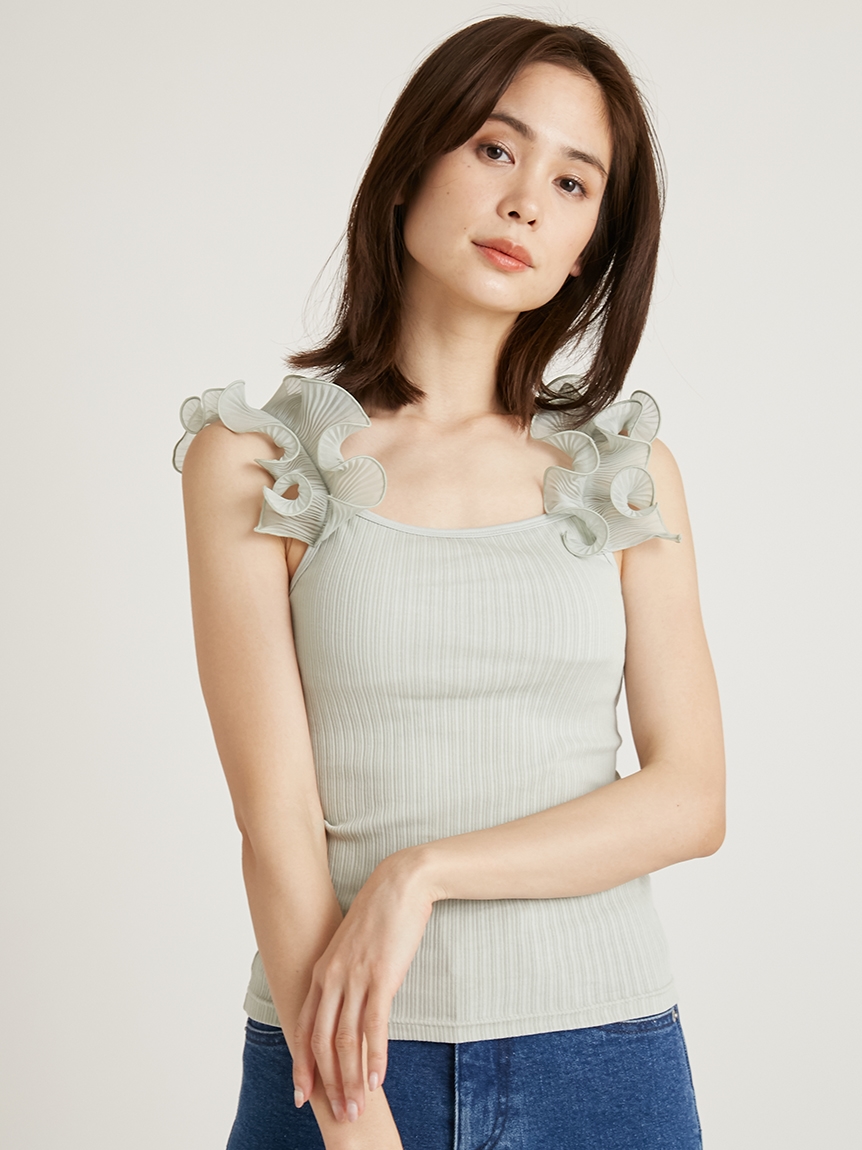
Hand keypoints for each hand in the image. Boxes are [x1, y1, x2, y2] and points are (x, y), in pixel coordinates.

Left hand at [292, 849, 434, 1125]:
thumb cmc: (379, 914)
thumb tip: (348, 1005)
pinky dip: (375, 1056)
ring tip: (358, 1106)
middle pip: (320, 1042)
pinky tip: (378, 1078)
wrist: (400, 883)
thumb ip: (344, 976)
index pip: (303, 1028)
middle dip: (327, 1083)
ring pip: (345, 1040)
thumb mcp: (351, 947)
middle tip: (339, 1113)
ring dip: (351, 1078)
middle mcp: (331, 978)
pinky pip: (373, 1026)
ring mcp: (355, 977)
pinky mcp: (381, 977)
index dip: (302, 1065)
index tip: (302, 1095)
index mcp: (321, 971)